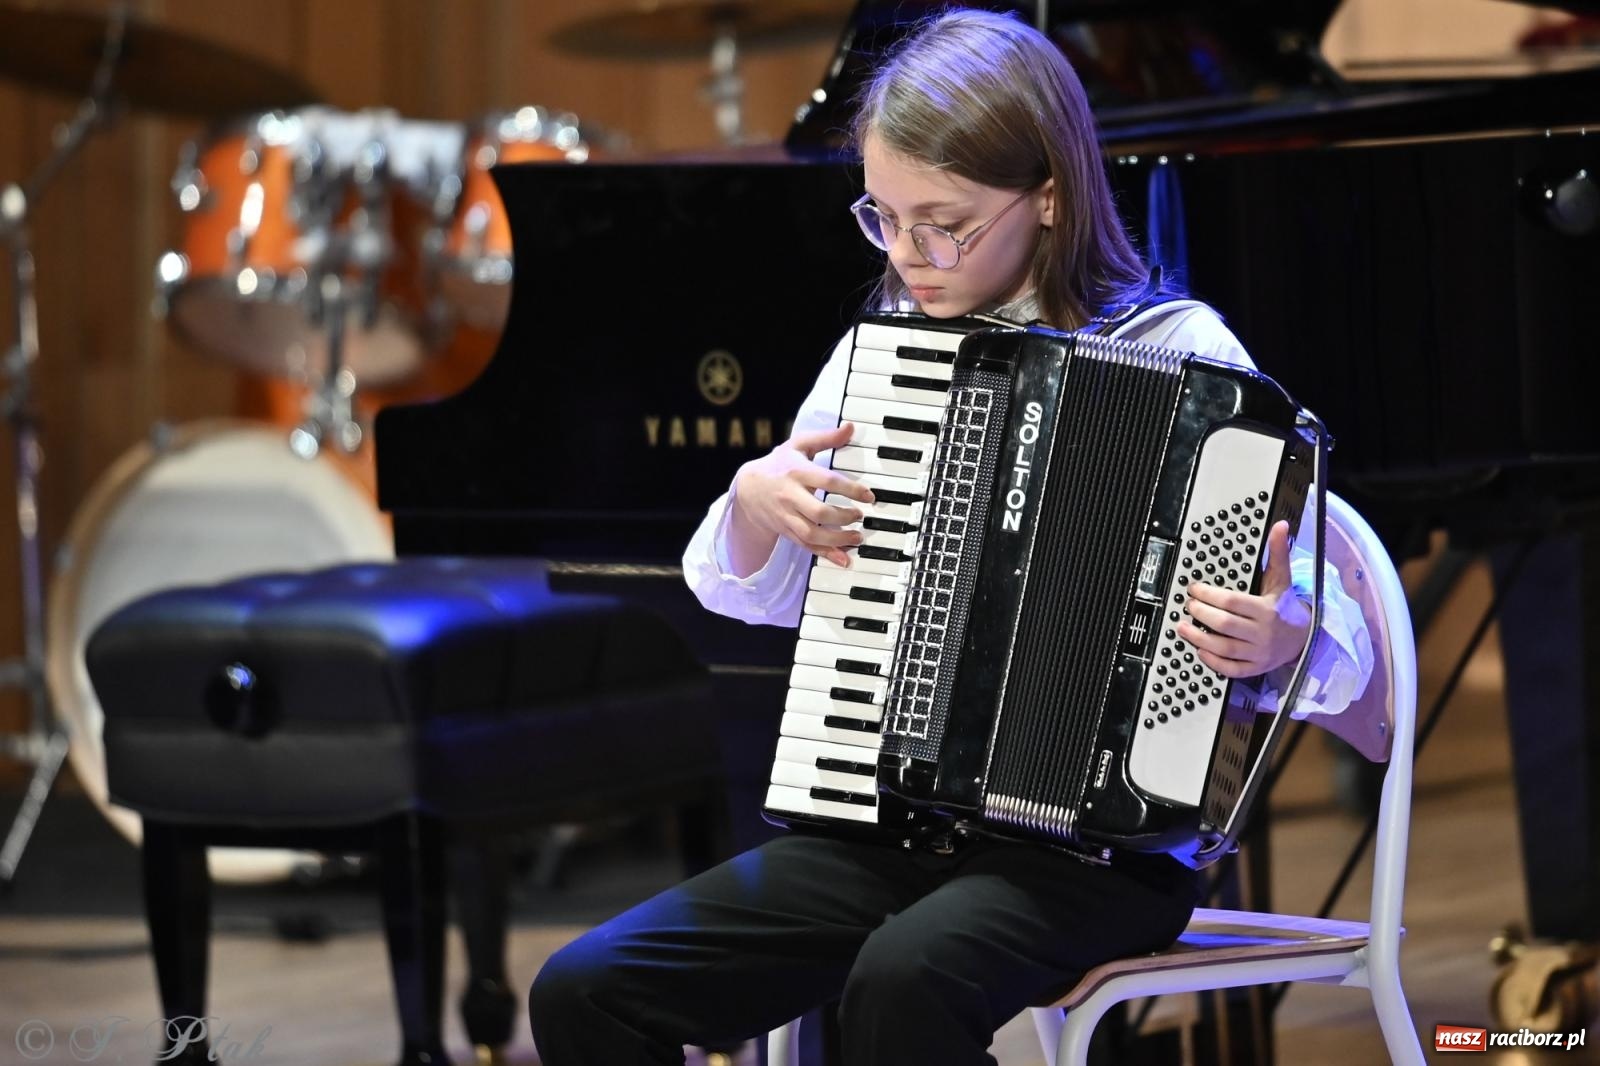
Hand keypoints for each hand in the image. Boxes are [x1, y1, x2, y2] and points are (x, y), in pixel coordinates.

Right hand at [731, 423, 874, 567]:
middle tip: (859, 516)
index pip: (827, 481)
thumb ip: (826, 438)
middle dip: (843, 517)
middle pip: (819, 512)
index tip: (869, 495)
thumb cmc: (779, 464)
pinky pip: (806, 547)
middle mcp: (790, 496)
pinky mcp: (787, 531)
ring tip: (856, 537)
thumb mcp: (798, 445)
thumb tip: (850, 428)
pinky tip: (843, 558)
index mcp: (797, 472)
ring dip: (836, 539)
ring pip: (812, 534)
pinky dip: (825, 554)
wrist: (748, 488)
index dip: (851, 489)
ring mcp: (787, 516)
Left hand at [1177, 519, 1311, 678]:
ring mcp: (1259, 653)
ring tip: (1182, 627)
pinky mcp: (1255, 668)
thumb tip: (1280, 526)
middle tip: (1188, 605)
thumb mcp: (1281, 579)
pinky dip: (1214, 661)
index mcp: (1267, 609)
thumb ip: (1277, 553)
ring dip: (1199, 638)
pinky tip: (1200, 650)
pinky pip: (1232, 669)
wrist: (1302, 638)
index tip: (1194, 588)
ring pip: (1224, 648)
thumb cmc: (1284, 606)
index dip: (1209, 594)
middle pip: (1224, 624)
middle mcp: (1262, 633)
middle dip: (1201, 613)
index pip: (1232, 601)